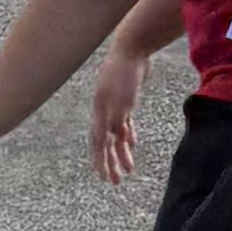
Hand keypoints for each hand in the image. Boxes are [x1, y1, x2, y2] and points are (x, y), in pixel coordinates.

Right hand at [87, 34, 155, 184]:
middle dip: (109, 163)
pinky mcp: (125, 101)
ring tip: (128, 170)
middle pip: (105, 143)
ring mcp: (114, 107)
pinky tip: (132, 146)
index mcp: (100, 112)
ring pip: (116, 135)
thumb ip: (115, 117)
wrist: (132, 49)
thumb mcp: (120, 97)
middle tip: (115, 182)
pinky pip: (124, 124)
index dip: (100, 160)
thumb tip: (109, 139)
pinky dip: (128, 136)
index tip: (103, 177)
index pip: (98, 142)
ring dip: (121, 153)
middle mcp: (104, 112)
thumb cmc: (124, 72)